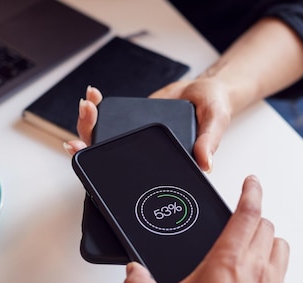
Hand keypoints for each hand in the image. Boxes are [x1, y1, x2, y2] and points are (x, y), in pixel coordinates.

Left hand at [65, 80, 231, 172]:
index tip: (86, 150)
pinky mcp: (131, 121)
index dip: (102, 164)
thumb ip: (209, 141)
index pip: (129, 170)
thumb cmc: (213, 109)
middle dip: (88, 134)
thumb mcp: (216, 121)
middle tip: (87, 115)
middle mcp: (142, 152)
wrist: (207, 91)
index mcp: (160, 160)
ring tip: (89, 102)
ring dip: (89, 120)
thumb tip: (206, 163)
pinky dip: (97, 107)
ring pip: (103, 135)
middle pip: (106, 151)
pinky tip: (93, 95)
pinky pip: (109, 118)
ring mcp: (135, 136)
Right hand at [122, 176, 288, 282]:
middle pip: (266, 226)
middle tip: (240, 221)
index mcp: (229, 261)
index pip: (247, 214)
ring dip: (268, 240)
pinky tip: (256, 281)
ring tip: (251, 247)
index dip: (251, 191)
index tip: (251, 181)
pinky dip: (272, 268)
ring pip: (280, 246)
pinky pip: (282, 275)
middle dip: (254, 217)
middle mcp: (256, 269)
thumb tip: (131, 273)